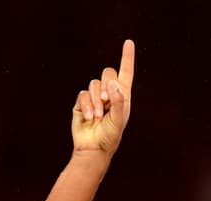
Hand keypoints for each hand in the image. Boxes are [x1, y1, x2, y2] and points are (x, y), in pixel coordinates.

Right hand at [71, 39, 134, 154]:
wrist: (94, 148)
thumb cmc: (111, 136)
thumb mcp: (119, 119)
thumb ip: (118, 101)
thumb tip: (113, 83)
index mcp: (123, 96)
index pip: (126, 73)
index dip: (127, 57)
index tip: (128, 42)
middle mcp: (109, 93)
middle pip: (107, 72)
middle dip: (107, 85)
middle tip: (107, 102)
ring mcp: (94, 97)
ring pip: (94, 83)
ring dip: (96, 100)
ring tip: (99, 116)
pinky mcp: (82, 102)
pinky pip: (83, 94)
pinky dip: (87, 105)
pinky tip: (90, 118)